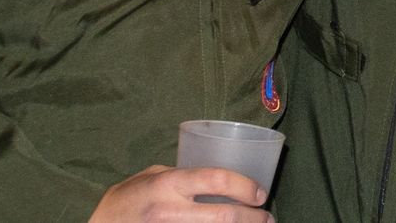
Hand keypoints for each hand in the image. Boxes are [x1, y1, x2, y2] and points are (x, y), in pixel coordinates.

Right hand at [88, 165, 272, 220]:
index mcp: (169, 183)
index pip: (217, 179)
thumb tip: (221, 178)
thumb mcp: (154, 176)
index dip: (245, 186)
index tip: (260, 194)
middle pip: (224, 216)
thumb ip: (184, 176)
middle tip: (267, 219)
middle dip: (253, 219)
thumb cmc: (129, 197)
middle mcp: (169, 210)